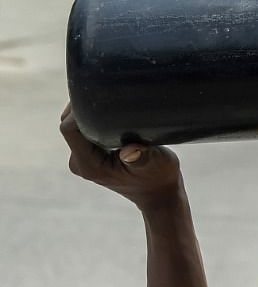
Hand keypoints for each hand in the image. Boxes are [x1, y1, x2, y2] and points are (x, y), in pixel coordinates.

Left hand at [60, 103, 182, 212]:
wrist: (159, 194)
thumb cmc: (159, 177)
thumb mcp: (157, 163)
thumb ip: (143, 156)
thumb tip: (130, 152)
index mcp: (89, 164)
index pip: (69, 129)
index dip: (77, 109)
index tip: (98, 94)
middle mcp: (81, 163)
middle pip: (69, 126)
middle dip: (82, 107)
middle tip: (105, 91)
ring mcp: (84, 160)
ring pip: (75, 128)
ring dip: (88, 113)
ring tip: (108, 99)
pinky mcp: (90, 156)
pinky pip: (83, 133)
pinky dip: (92, 120)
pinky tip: (108, 112)